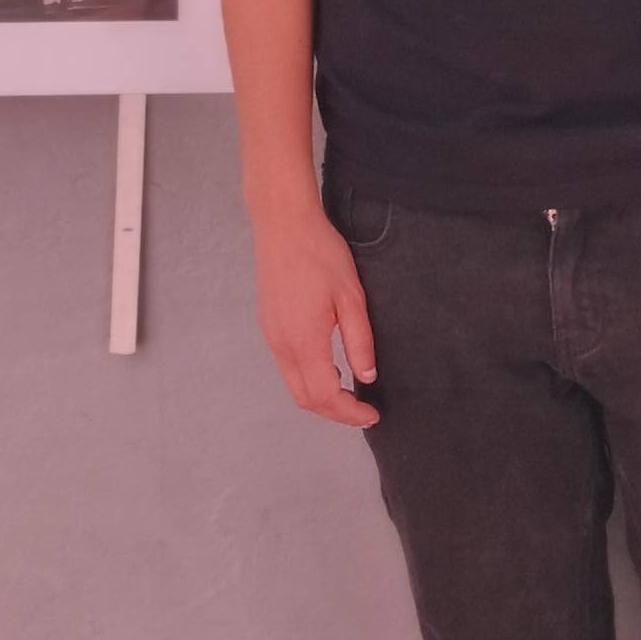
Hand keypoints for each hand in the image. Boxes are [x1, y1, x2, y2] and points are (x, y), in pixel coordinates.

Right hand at [252, 200, 380, 425]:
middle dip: (335, 412)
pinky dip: (308, 378)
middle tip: (363, 408)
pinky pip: (287, 366)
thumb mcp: (351, 297)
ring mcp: (271, 336)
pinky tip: (329, 366)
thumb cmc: (320, 255)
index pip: (326, 396)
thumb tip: (367, 376)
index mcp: (305, 341)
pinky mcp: (268, 326)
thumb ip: (359, 341)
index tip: (372, 413)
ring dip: (321, 396)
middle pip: (306, 399)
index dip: (350, 413)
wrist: (284, 226)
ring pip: (294, 385)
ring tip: (349, 390)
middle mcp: (282, 345)